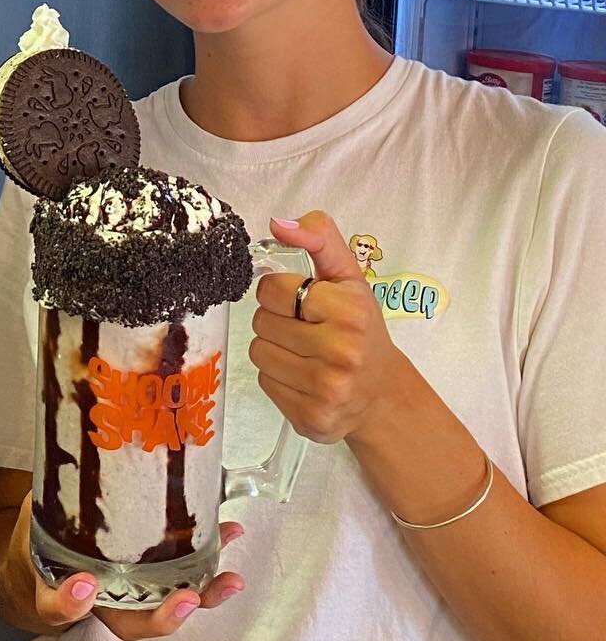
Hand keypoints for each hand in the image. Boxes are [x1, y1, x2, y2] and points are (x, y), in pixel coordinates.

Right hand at [7, 489, 245, 639]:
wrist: (43, 552)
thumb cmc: (42, 530)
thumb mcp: (36, 510)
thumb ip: (52, 491)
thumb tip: (73, 437)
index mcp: (55, 586)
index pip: (56, 605)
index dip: (69, 602)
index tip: (84, 585)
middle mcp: (96, 602)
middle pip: (128, 624)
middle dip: (162, 616)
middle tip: (186, 599)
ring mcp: (126, 596)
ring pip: (163, 610)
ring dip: (201, 597)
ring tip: (230, 580)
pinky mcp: (150, 582)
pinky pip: (181, 583)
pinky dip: (209, 566)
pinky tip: (229, 535)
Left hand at [250, 212, 407, 444]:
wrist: (382, 394)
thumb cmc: (360, 329)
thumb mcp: (348, 278)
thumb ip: (320, 239)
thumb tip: (279, 223)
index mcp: (349, 311)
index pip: (272, 289)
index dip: (280, 293)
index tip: (303, 303)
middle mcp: (341, 352)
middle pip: (260, 322)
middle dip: (277, 321)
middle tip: (306, 330)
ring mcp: (327, 389)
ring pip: (258, 352)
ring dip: (274, 350)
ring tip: (305, 354)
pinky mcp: (312, 418)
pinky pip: (265, 382)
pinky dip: (279, 378)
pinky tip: (305, 378)